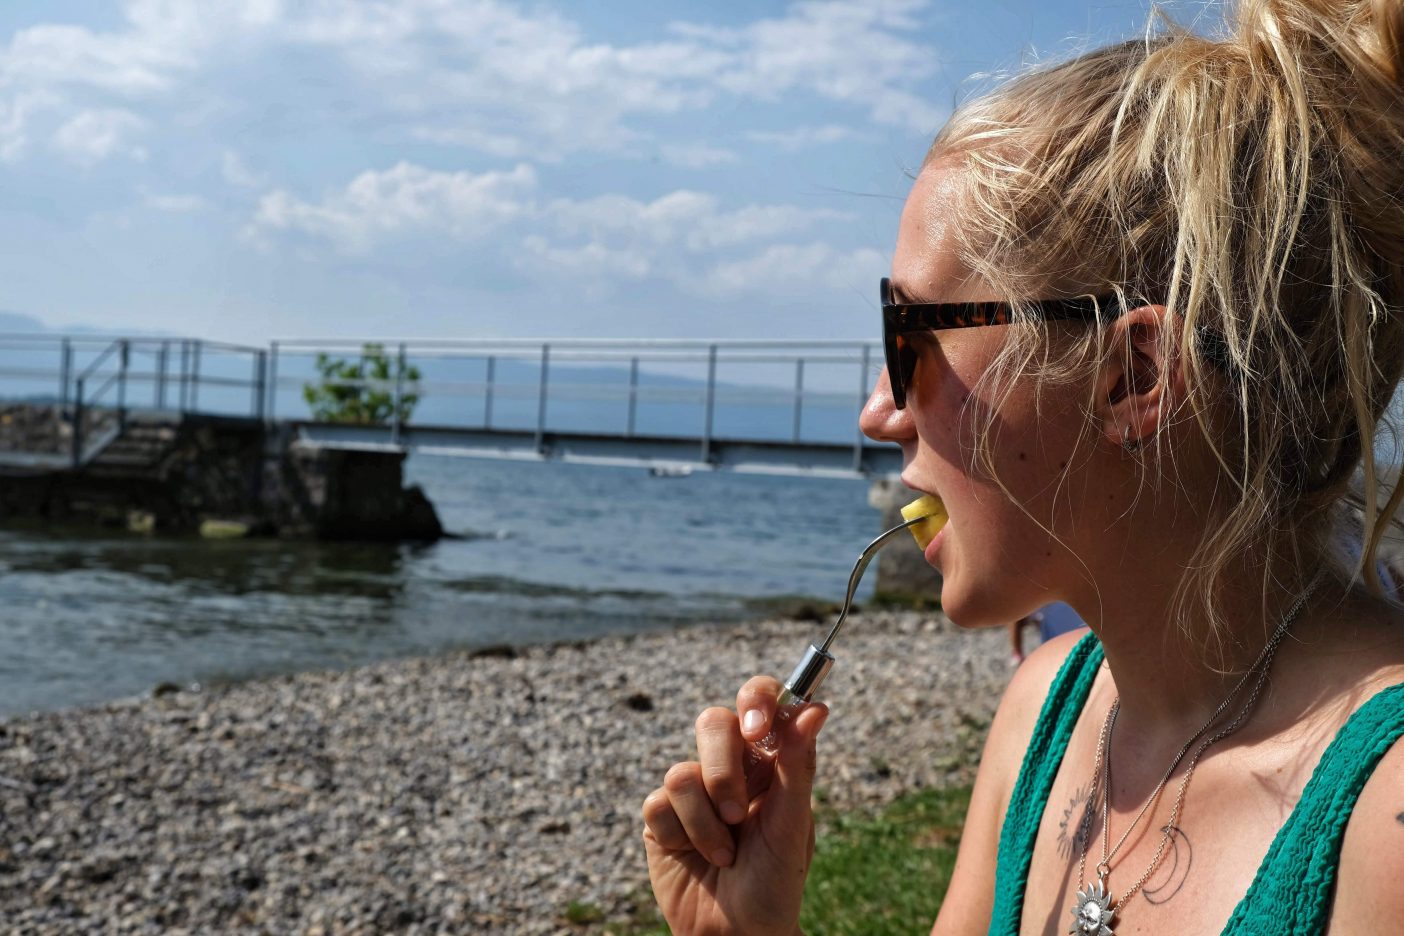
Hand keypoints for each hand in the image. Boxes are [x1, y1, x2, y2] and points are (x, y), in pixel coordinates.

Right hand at [642, 675, 828, 935]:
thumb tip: (816, 708)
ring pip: (681, 772)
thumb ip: (799, 765)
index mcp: (769, 760)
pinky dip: (683, 836)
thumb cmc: (776, 881)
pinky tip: (695, 857)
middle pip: (713, 723)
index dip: (757, 699)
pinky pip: (657, 803)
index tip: (759, 727)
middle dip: (723, 771)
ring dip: (707, 823)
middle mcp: (730, 766)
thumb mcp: (793, 825)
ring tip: (725, 855)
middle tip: (738, 813)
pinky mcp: (660, 816)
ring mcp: (693, 790)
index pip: (762, 700)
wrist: (736, 934)